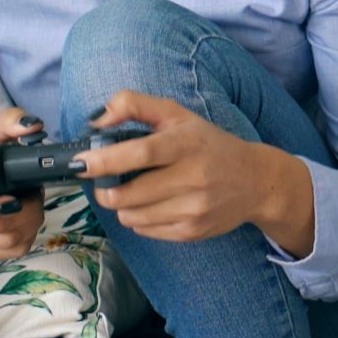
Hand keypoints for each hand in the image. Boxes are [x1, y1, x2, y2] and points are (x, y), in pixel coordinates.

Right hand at [0, 108, 46, 268]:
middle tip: (35, 194)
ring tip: (33, 204)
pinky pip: (11, 252)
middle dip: (26, 211)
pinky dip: (28, 236)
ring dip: (31, 223)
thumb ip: (9, 123)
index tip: (14, 198)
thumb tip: (32, 127)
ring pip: (6, 242)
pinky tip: (27, 219)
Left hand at [76, 90, 314, 249]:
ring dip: (122, 205)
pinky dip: (139, 218)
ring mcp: (193, 209)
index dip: (105, 160)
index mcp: (186, 144)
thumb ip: (134, 105)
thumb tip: (96, 121)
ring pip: (132, 216)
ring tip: (134, 191)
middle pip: (128, 194)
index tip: (82, 163)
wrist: (256, 182)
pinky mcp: (192, 232)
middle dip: (105, 189)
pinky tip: (154, 204)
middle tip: (104, 180)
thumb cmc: (209, 144)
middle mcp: (193, 179)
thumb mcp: (177, 115)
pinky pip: (146, 230)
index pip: (141, 154)